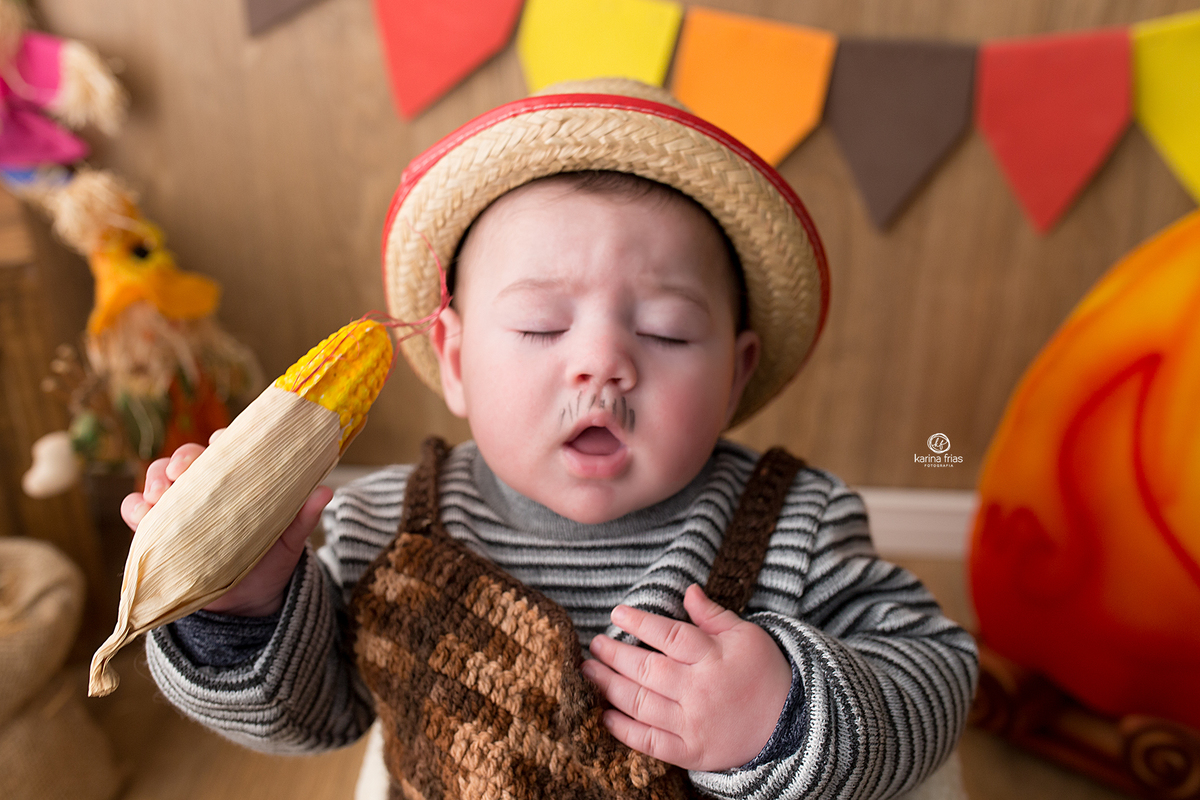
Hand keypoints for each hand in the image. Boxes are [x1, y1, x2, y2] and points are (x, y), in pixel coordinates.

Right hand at [120, 429, 332, 617]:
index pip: (226, 447)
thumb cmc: (270, 558)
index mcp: (238, 477)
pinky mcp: (158, 529)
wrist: (248, 600)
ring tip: (161, 494)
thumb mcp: (290, 538)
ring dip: (155, 479)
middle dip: (181, 459)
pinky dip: (136, 508)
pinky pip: (137, 511)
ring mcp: (178, 505)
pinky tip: (143, 515)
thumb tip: (325, 491)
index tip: (219, 443)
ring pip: (158, 478)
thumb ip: (304, 515)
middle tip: (182, 472)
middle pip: (186, 458)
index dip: (220, 441)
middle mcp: (205, 485)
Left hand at [582, 584, 791, 772]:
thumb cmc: (765, 674)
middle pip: (646, 669)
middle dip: (614, 655)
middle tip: (595, 644)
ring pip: (641, 703)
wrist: (789, 727)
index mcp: (713, 658)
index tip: (617, 614)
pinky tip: (605, 714)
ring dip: (609, 686)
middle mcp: (699, 691)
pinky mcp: (689, 752)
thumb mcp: (747, 637)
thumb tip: (687, 590)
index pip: (670, 636)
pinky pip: (649, 742)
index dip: (640, 623)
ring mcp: (692, 724)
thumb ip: (713, 616)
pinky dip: (623, 730)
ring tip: (590, 672)